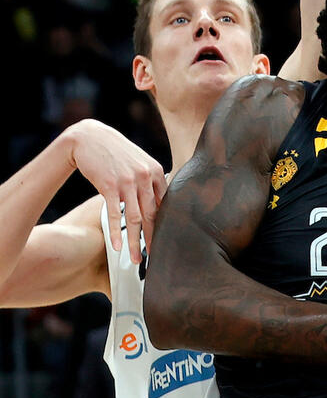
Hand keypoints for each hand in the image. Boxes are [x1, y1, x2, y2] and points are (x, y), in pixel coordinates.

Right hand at [66, 119, 167, 261]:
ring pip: (134, 218)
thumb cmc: (116, 152)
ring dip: (135, 242)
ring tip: (135, 260)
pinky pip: (114, 214)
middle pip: (152, 215)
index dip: (165, 226)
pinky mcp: (109, 185)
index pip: (165, 205)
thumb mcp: (139, 162)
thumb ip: (151, 181)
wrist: (89, 137)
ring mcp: (127, 181)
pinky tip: (118, 247)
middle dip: (153, 239)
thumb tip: (160, 204)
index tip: (165, 242)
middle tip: (155, 258)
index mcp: (156, 171)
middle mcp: (145, 176)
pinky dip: (116, 233)